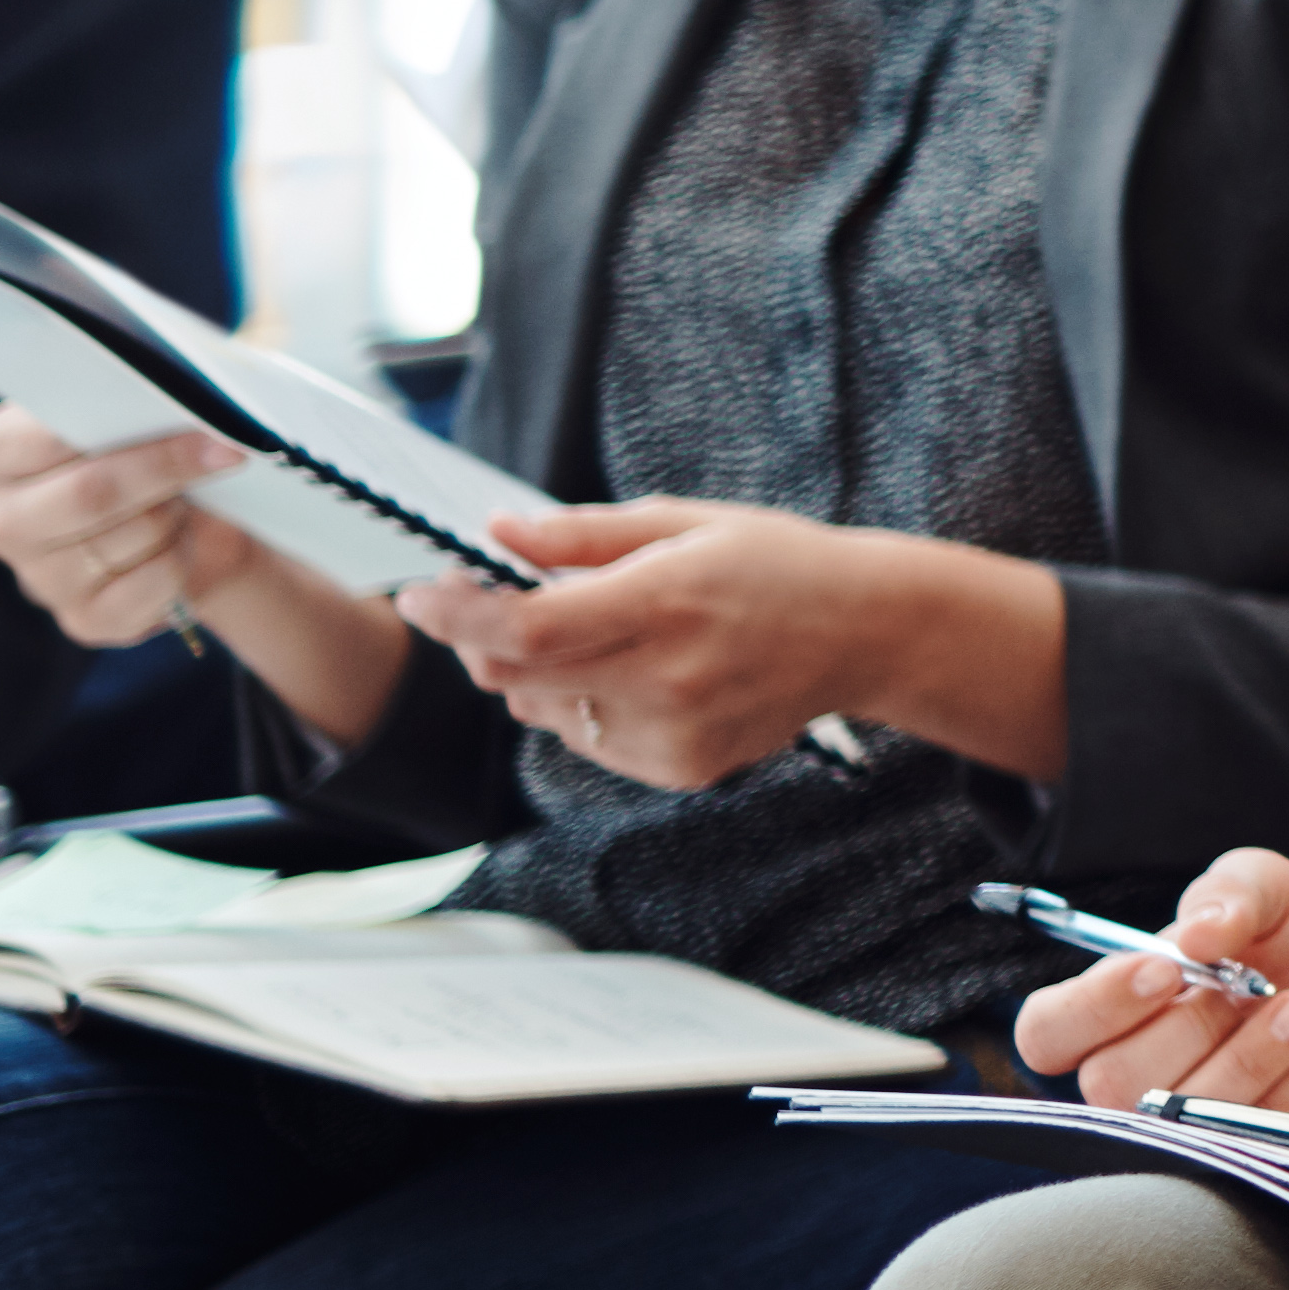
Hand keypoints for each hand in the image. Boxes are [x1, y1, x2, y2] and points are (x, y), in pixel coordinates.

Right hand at [0, 397, 269, 649]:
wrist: (181, 520)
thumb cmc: (142, 448)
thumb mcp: (124, 412)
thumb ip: (125, 400)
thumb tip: (174, 400)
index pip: (47, 437)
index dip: (121, 425)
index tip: (195, 416)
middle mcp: (4, 520)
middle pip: (90, 493)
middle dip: (166, 470)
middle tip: (222, 452)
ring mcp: (37, 577)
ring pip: (130, 538)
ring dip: (177, 514)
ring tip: (183, 499)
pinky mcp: (82, 619)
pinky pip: (150, 586)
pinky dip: (182, 559)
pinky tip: (178, 543)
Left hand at [406, 494, 948, 792]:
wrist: (867, 632)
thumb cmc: (777, 565)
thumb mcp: (686, 522)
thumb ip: (583, 536)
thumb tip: (498, 534)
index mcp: (667, 600)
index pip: (525, 626)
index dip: (457, 614)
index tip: (421, 594)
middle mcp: (667, 676)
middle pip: (515, 675)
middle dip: (479, 637)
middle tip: (487, 600)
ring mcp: (674, 731)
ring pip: (542, 711)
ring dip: (532, 671)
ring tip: (587, 633)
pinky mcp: (681, 767)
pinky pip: (587, 739)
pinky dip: (581, 704)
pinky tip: (633, 673)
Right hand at [1014, 851, 1288, 1125]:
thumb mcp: (1280, 887)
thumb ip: (1231, 891)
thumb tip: (1196, 932)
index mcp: (1123, 1002)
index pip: (1049, 1031)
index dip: (1094, 1008)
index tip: (1166, 972)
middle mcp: (1145, 1067)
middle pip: (1110, 1081)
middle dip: (1192, 1029)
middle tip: (1254, 988)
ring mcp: (1193, 1119)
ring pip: (1176, 1119)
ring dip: (1245, 1060)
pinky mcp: (1249, 1155)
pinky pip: (1242, 1144)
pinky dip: (1287, 1092)